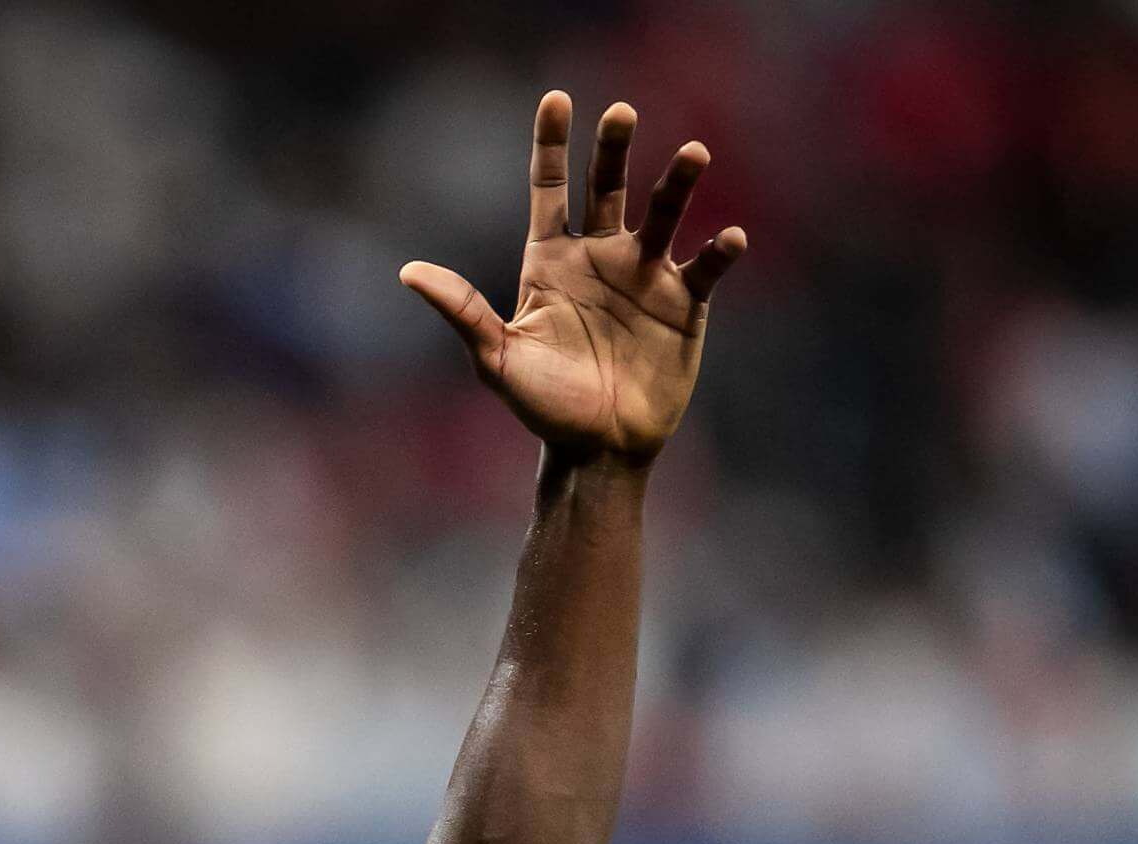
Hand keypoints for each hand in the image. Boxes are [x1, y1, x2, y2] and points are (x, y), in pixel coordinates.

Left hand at [400, 93, 743, 467]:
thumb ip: (461, 310)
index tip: (557, 99)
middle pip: (608, 187)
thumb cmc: (544, 406)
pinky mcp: (684, 305)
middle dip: (613, 149)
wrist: (598, 450)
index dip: (552, 146)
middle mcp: (600, 258)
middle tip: (620, 113)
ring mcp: (645, 277)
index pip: (550, 190)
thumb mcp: (497, 358)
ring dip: (678, 186)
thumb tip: (407, 272)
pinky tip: (729, 237)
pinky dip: (719, 251)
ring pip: (663, 216)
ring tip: (694, 155)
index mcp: (552, 261)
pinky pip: (705, 269)